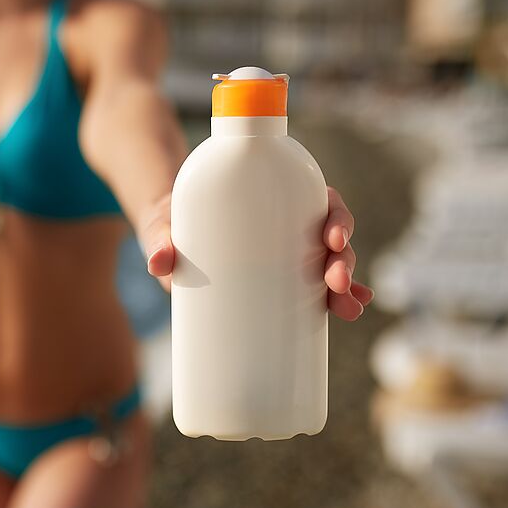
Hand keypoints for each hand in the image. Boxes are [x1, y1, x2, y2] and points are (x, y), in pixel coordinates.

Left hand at [141, 187, 372, 320]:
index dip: (336, 217)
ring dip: (346, 285)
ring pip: (329, 263)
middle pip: (330, 235)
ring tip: (346, 308)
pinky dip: (337, 298)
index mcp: (272, 195)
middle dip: (343, 260)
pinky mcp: (278, 278)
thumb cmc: (170, 222)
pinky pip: (315, 287)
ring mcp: (286, 252)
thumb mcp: (164, 224)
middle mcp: (287, 221)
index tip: (333, 238)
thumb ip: (159, 239)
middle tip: (336, 282)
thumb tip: (159, 264)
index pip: (318, 200)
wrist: (164, 236)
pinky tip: (348, 311)